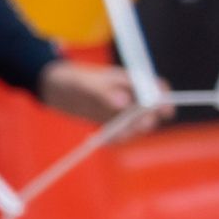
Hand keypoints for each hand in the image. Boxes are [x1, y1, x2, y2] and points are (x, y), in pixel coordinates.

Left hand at [38, 59, 168, 126]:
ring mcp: (121, 110)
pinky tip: (99, 139)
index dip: (164, 100)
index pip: (157, 89)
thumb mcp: (84, 84)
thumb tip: (123, 103)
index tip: (164, 112)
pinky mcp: (109, 122)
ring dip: (128, 133)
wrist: (53, 87)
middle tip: (133, 128)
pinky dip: (113, 138)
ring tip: (109, 135)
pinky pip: (119, 134)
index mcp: (130, 81)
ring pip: (135, 126)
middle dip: (145, 121)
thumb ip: (103, 92)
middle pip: (150, 112)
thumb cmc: (71, 78)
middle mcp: (130, 96)